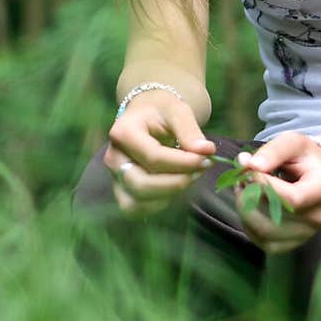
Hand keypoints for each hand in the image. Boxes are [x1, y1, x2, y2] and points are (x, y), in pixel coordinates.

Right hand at [104, 94, 215, 217]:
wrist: (147, 115)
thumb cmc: (162, 111)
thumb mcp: (178, 111)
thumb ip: (190, 131)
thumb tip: (206, 151)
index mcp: (123, 132)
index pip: (153, 158)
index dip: (183, 163)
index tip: (207, 158)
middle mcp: (113, 157)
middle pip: (141, 185)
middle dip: (176, 183)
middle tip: (201, 169)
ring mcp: (114, 177)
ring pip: (137, 203)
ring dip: (168, 195)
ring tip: (189, 176)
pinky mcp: (121, 191)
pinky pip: (137, 209)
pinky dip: (159, 204)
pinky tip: (175, 186)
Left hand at [232, 132, 320, 255]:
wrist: (317, 175)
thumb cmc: (303, 156)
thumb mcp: (292, 142)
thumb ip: (272, 151)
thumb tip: (250, 166)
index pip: (292, 198)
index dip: (264, 186)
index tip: (249, 170)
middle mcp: (318, 217)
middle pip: (275, 218)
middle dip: (250, 196)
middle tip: (242, 178)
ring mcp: (306, 234)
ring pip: (264, 231)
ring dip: (245, 210)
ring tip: (244, 189)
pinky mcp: (291, 244)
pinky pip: (261, 241)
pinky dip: (248, 223)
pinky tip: (250, 206)